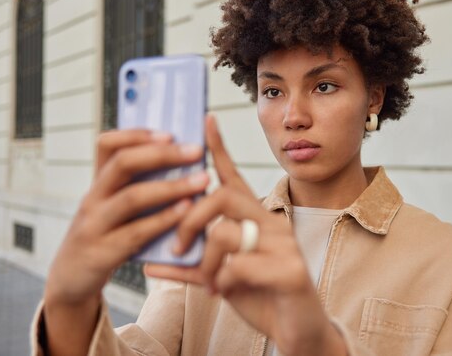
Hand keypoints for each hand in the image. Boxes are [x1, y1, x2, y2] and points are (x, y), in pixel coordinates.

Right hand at [44, 129, 208, 306]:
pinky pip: (136, 232)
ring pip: (132, 197)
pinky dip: (164, 220)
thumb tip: (182, 162)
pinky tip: (187, 212)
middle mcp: (92, 199)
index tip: (169, 133)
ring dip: (171, 187)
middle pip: (122, 164)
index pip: (107, 145)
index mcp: (98, 183)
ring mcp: (94, 225)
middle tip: (196, 151)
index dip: (137, 134)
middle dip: (162, 154)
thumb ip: (138, 188)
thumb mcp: (114, 208)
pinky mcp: (102, 253)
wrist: (71, 281)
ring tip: (202, 181)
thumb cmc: (105, 238)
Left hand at [145, 116, 345, 355]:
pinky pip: (238, 266)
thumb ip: (192, 265)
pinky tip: (223, 292)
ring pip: (225, 233)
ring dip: (204, 261)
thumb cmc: (260, 294)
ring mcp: (284, 245)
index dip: (218, 148)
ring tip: (206, 280)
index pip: (233, 176)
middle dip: (189, 219)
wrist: (299, 330)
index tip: (205, 120)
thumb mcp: (220, 276)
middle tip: (178, 246)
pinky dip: (220, 281)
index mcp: (256, 218)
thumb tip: (152, 262)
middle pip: (221, 196)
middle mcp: (272, 223)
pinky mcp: (291, 271)